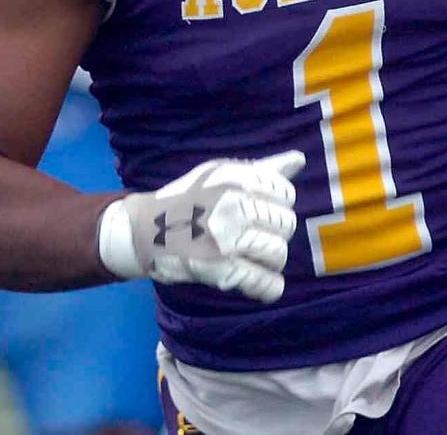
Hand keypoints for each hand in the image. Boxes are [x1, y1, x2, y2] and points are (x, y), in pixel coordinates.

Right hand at [98, 151, 304, 303]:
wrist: (147, 228)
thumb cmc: (191, 197)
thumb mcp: (222, 174)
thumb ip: (263, 169)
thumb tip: (299, 159)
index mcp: (237, 178)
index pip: (286, 194)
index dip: (278, 204)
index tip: (261, 210)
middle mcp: (234, 205)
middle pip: (286, 224)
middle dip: (275, 232)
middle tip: (254, 235)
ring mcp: (228, 239)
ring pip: (278, 253)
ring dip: (271, 259)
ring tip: (253, 255)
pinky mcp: (221, 270)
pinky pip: (265, 283)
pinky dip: (269, 287)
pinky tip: (263, 282)